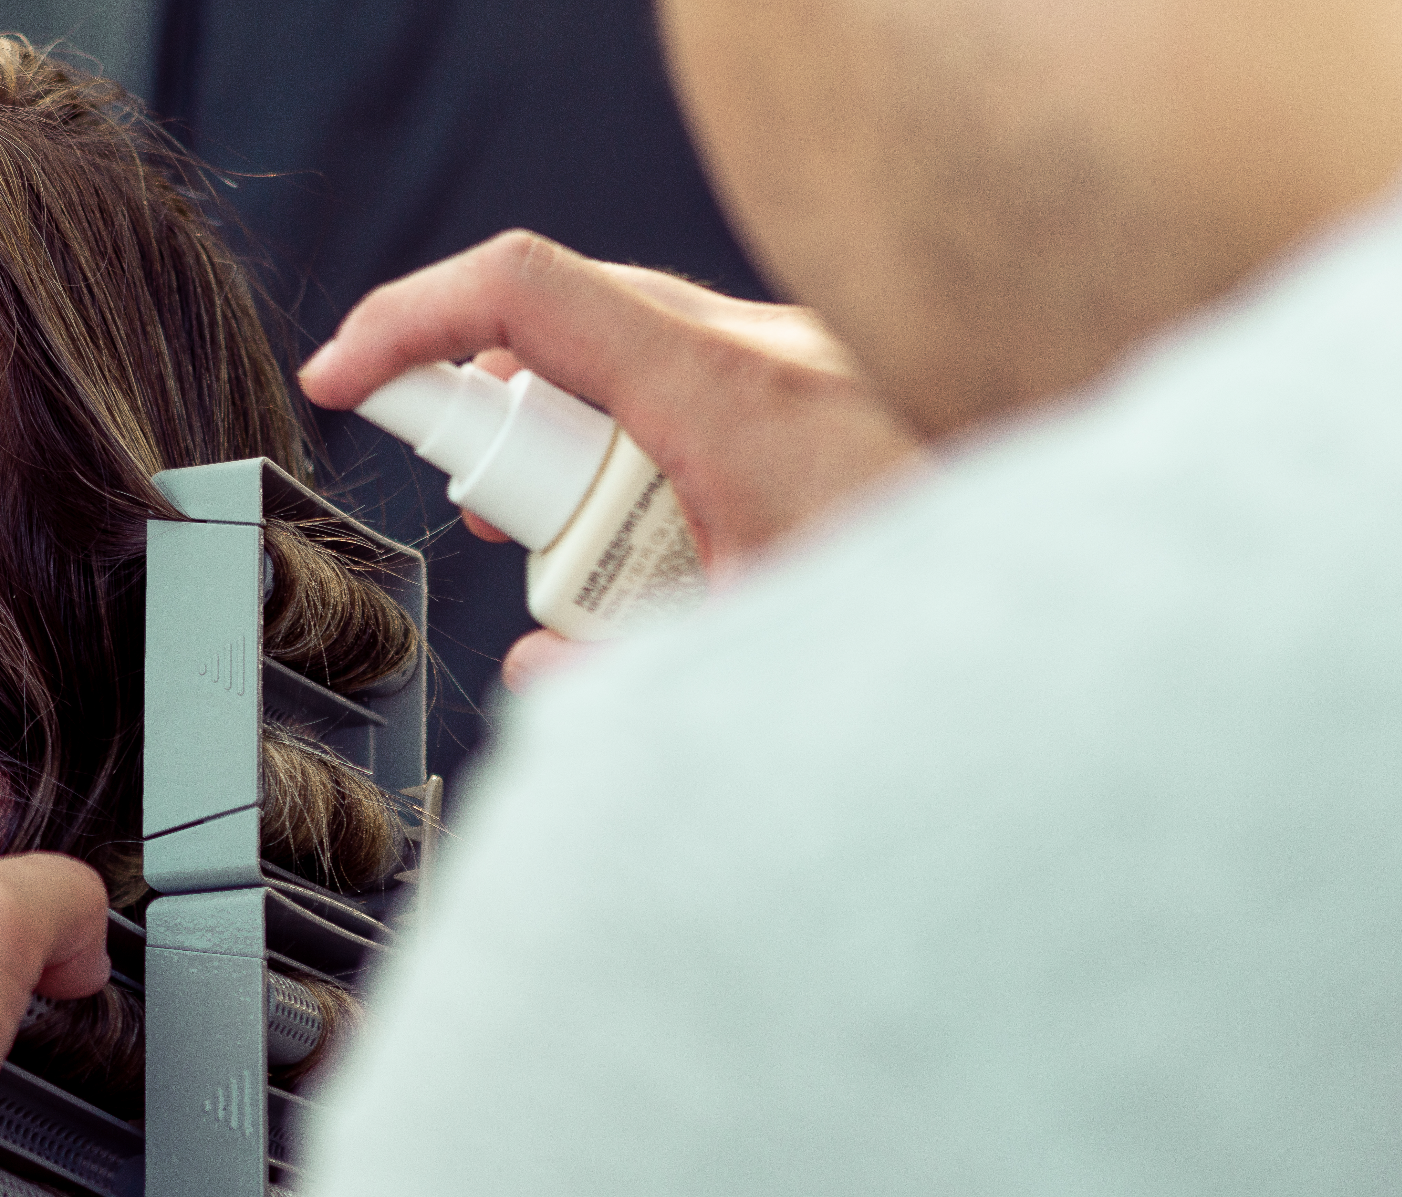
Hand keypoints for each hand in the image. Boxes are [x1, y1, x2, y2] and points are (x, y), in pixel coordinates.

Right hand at [301, 230, 926, 687]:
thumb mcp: (760, 654)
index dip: (408, 321)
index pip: (522, 291)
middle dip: (482, 415)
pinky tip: (641, 528)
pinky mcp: (806, 382)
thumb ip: (624, 674)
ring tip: (552, 540)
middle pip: (556, 319)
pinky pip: (673, 377)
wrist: (1086, 580)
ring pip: (614, 348)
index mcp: (722, 392)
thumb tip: (536, 674)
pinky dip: (623, 438)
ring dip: (556, 432)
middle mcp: (749, 347)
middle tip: (479, 522)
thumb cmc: (941, 602)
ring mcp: (782, 355)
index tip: (342, 378)